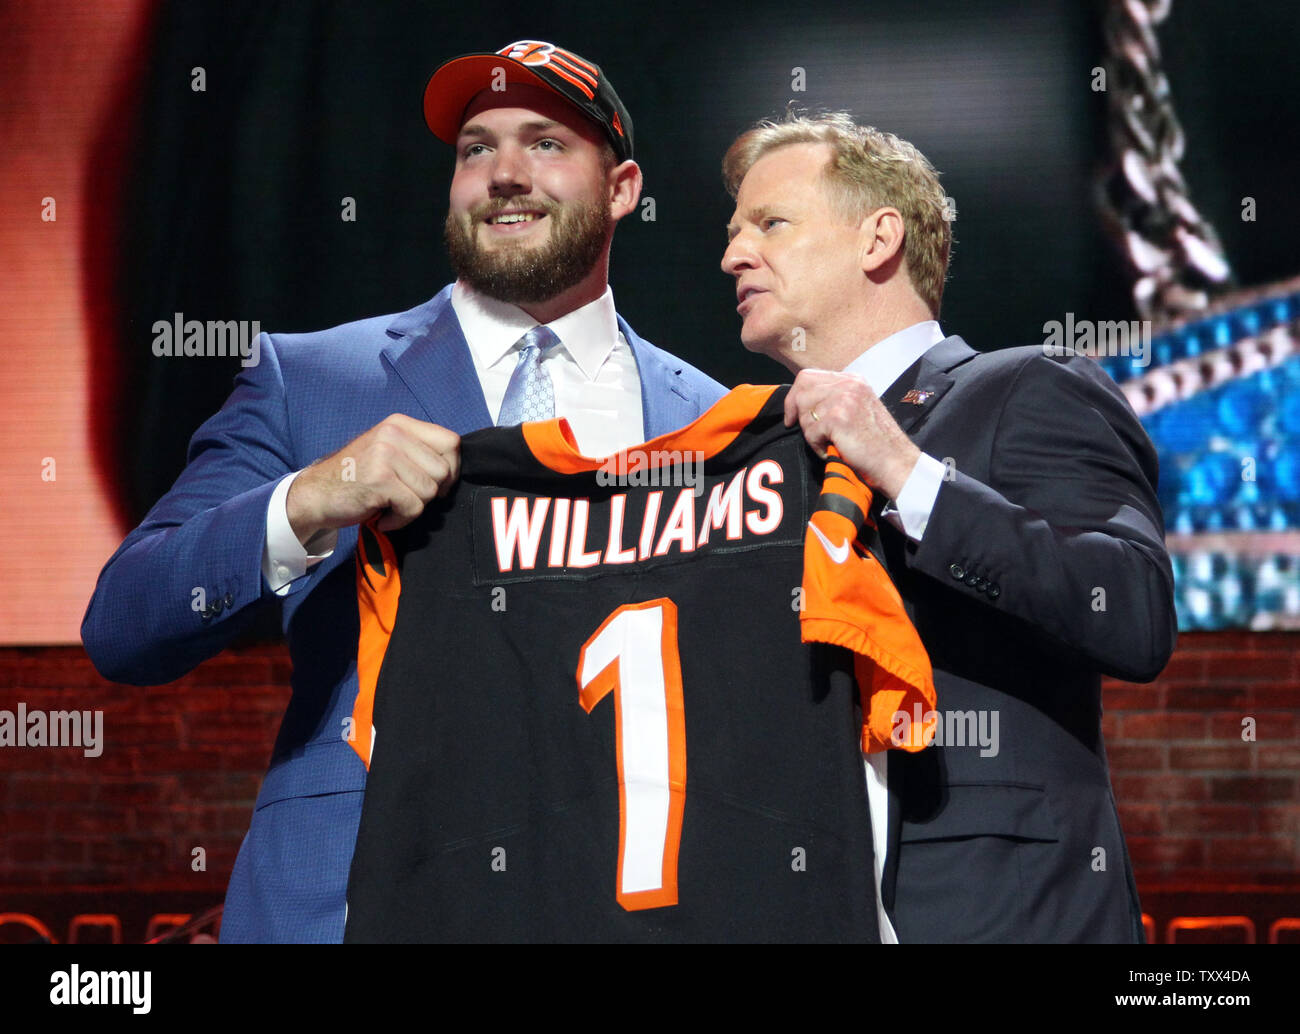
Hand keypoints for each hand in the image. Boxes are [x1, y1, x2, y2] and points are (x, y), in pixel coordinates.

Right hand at [287, 414, 460, 541]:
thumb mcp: (389, 451)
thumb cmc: (358, 477)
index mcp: (400, 424)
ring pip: (430, 491)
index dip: (451, 468)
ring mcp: (385, 455)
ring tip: (391, 505)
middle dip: (430, 492)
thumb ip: (419, 452)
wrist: (316, 494)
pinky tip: (383, 515)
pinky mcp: (379, 479)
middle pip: (444, 470)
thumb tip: (456, 469)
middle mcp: (393, 433)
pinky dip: (401, 519)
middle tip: (405, 496)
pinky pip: (413, 507)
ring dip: (413, 507)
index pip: (452, 442)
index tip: (436, 484)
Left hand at [784, 369, 920, 498]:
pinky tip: (832, 450)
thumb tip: (800, 401)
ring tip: (828, 443)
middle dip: (797, 413)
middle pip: (801, 390)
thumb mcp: (858, 408)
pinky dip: (817, 446)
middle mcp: (848, 384)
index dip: (794, 396)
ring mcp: (844, 399)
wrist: (895, 461)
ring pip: (804, 412)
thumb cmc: (876, 442)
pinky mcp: (838, 418)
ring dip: (811, 433)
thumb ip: (834, 398)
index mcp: (852, 379)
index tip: (791, 415)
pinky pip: (810, 431)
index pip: (808, 376)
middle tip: (806, 432)